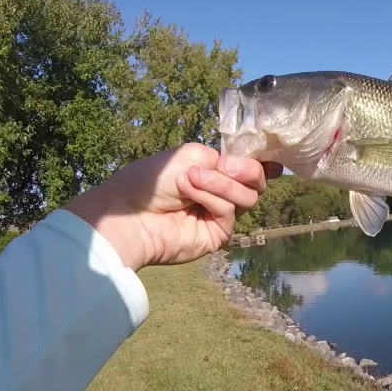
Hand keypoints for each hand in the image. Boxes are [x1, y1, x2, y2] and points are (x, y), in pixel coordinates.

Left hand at [64, 143, 280, 269]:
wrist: (131, 211)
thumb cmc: (152, 180)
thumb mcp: (191, 155)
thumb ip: (225, 160)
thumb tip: (250, 173)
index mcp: (214, 173)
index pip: (249, 169)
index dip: (258, 164)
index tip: (261, 157)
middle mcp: (220, 194)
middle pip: (256, 184)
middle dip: (245, 170)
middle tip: (224, 165)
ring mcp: (220, 216)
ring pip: (247, 197)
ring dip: (220, 183)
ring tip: (190, 179)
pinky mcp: (217, 235)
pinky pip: (229, 212)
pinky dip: (211, 197)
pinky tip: (189, 191)